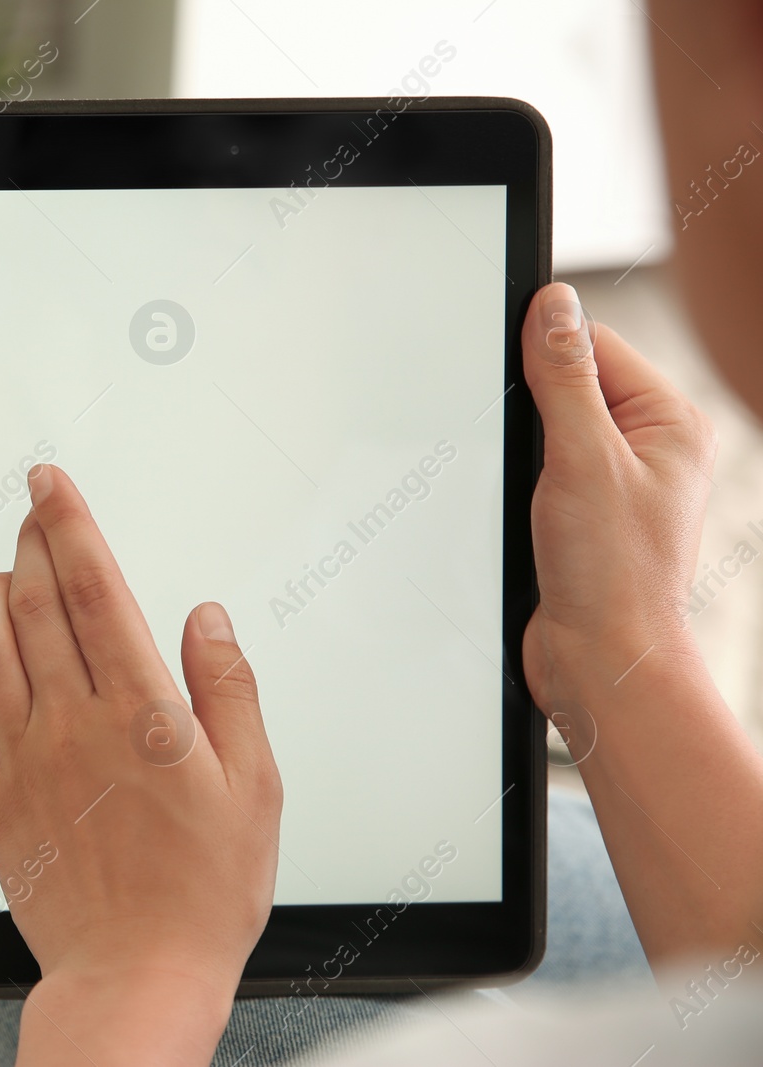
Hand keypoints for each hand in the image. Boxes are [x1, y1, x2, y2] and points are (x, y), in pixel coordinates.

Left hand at [0, 464, 281, 1064]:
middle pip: (32, 603)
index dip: (68, 522)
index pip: (91, 588)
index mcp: (138, 713)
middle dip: (29, 542)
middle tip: (35, 512)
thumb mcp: (253, 787)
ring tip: (3, 571)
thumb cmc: (203, 890)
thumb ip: (229, 690)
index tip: (51, 481)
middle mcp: (70, 724)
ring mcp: (23, 759)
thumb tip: (205, 617)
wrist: (134, 977)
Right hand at [520, 281, 714, 706]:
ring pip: (550, 427)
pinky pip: (541, 467)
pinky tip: (524, 508)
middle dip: (533, 409)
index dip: (547, 355)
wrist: (600, 659)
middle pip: (571, 383)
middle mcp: (651, 447)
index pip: (597, 344)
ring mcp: (617, 481)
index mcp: (670, 422)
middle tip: (536, 457)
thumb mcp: (582, 459)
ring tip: (537, 493)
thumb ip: (566, 377)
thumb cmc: (611, 573)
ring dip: (525, 450)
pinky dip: (521, 479)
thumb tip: (554, 305)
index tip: (515, 376)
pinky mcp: (585, 512)